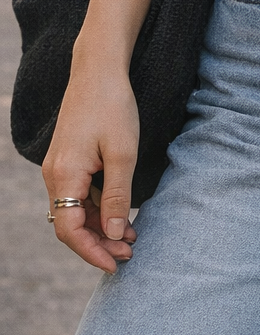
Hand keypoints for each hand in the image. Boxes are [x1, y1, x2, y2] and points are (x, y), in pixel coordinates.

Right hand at [41, 63, 139, 272]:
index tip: (115, 265)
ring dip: (100, 226)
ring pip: (75, 210)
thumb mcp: (123, 153)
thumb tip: (113, 234)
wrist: (99, 69)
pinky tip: (120, 212)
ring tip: (130, 236)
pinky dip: (97, 207)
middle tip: (130, 253)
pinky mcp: (68, 159)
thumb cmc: (113, 106)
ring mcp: (59, 167)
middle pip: (71, 224)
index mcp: (63, 176)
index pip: (69, 231)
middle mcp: (54, 175)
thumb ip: (117, 195)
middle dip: (99, 242)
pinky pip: (78, 194)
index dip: (92, 252)